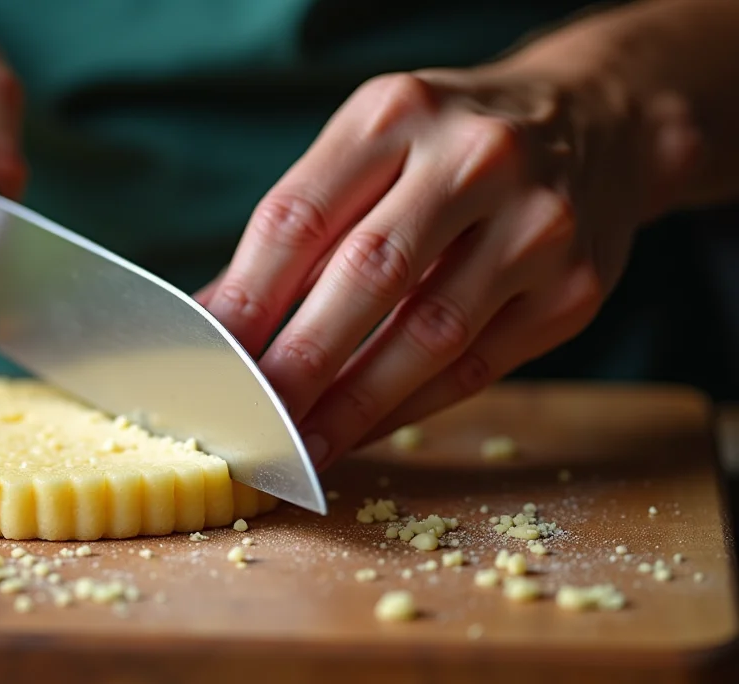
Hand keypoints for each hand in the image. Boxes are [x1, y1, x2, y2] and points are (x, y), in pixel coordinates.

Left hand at [201, 62, 682, 467]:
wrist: (599, 122)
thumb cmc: (449, 146)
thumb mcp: (372, 147)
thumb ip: (300, 226)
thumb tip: (215, 319)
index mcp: (396, 116)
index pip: (300, 219)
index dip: (245, 300)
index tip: (205, 360)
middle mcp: (472, 160)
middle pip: (367, 275)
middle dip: (296, 362)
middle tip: (246, 419)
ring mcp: (535, 226)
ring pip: (427, 335)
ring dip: (351, 405)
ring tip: (297, 445)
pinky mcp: (573, 290)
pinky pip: (474, 368)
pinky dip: (407, 409)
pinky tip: (358, 433)